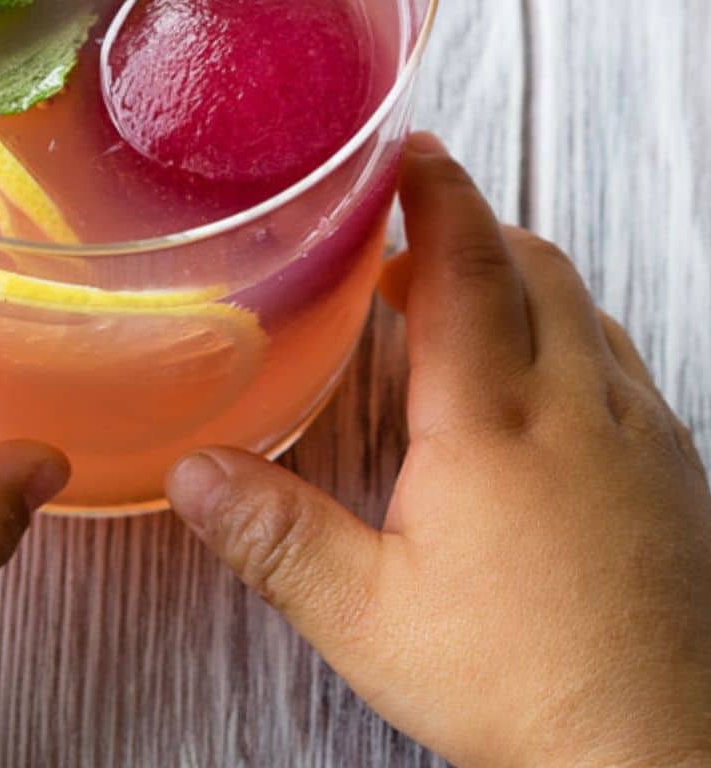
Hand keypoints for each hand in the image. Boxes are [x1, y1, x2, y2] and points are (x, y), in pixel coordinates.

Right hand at [167, 133, 710, 767]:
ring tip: (460, 292)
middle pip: (532, 265)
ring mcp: (639, 433)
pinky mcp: (673, 469)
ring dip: (520, 274)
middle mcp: (577, 405)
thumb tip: (194, 472)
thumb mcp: (368, 617)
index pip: (467, 267)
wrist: (660, 763)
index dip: (438, 196)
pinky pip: (620, 358)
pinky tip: (540, 374)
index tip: (412, 150)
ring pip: (581, 306)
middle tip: (411, 229)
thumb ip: (275, 534)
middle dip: (471, 225)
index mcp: (492, 422)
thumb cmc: (522, 686)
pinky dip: (569, 328)